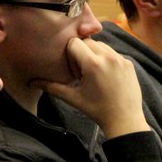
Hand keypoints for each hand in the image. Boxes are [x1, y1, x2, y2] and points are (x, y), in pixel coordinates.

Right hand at [34, 38, 149, 137]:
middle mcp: (108, 57)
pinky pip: (113, 53)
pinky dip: (106, 59)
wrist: (125, 119)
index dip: (70, 54)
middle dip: (82, 53)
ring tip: (94, 74)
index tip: (73, 69)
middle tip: (82, 72)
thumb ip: (52, 87)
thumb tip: (32, 82)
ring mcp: (121, 59)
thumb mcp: (73, 98)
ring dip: (94, 54)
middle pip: (88, 41)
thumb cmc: (97, 110)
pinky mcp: (129, 63)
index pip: (75, 43)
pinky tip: (106, 76)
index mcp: (93, 64)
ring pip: (102, 45)